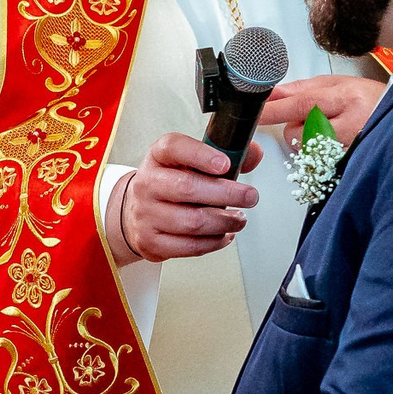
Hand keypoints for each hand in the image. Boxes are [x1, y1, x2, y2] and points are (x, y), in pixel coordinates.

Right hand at [111, 133, 261, 262]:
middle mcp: (147, 183)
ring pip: (192, 222)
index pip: (173, 147)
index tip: (225, 164)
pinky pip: (189, 246)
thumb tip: (254, 154)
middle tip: (249, 197)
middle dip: (226, 193)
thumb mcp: (191, 162)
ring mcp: (146, 214)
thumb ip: (225, 154)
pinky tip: (225, 234)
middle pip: (187, 188)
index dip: (201, 155)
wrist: (138, 211)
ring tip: (239, 218)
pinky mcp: (151, 242)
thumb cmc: (171, 183)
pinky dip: (214, 242)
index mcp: (158, 156)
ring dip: (224, 222)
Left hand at [258, 74, 386, 150]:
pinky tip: (334, 142)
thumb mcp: (336, 83)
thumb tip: (272, 93)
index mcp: (347, 98)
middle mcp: (351, 123)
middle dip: (296, 126)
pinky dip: (319, 152)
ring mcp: (352, 147)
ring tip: (330, 128)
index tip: (256, 112)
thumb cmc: (370, 98)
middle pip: (300, 131)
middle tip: (314, 117)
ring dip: (309, 139)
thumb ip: (301, 88)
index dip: (275, 109)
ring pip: (308, 149)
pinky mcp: (350, 163)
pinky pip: (320, 161)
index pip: (302, 103)